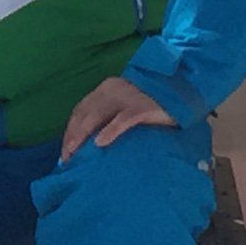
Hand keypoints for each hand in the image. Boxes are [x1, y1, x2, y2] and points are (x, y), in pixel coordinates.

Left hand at [59, 76, 174, 161]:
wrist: (180, 86)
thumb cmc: (154, 101)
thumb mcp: (127, 103)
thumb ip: (112, 114)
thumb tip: (96, 140)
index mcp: (106, 89)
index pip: (81, 110)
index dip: (70, 129)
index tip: (65, 150)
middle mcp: (112, 90)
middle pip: (84, 113)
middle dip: (72, 136)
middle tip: (66, 158)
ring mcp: (126, 97)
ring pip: (97, 115)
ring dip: (82, 135)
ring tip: (75, 153)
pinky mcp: (142, 107)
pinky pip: (122, 120)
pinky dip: (110, 131)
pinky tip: (100, 143)